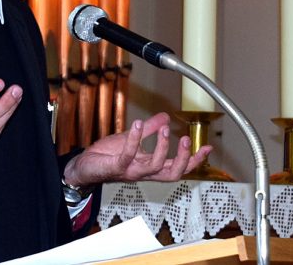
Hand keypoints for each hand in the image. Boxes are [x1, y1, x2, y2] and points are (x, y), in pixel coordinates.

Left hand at [63, 112, 211, 185]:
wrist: (84, 166)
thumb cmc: (108, 155)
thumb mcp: (132, 139)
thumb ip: (150, 130)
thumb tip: (166, 117)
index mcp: (151, 166)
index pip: (178, 168)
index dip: (195, 160)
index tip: (208, 147)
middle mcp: (144, 172)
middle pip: (172, 174)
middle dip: (184, 159)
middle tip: (189, 139)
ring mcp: (131, 171)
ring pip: (155, 166)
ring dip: (163, 147)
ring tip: (165, 129)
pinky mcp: (116, 166)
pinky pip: (129, 155)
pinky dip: (135, 140)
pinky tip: (139, 124)